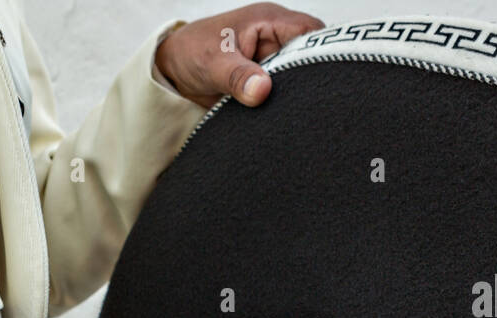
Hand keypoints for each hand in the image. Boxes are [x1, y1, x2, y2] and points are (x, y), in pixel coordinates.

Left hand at [154, 4, 323, 107]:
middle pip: (310, 56)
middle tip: (307, 103)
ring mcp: (272, 60)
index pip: (311, 30)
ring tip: (293, 112)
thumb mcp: (213, 63)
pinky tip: (281, 117)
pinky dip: (282, 103)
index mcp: (269, 21)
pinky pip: (282, 91)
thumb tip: (262, 90)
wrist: (174, 71)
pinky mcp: (266, 80)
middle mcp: (276, 38)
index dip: (322, 50)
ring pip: (298, 77)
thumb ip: (237, 77)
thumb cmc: (192, 52)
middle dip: (310, 78)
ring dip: (294, 94)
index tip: (322, 77)